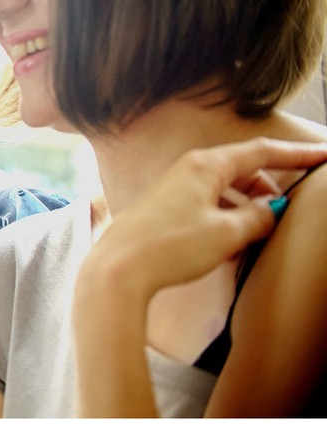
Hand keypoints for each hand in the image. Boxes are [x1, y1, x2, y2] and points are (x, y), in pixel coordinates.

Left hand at [85, 137, 326, 298]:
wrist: (117, 272)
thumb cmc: (169, 247)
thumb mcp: (227, 234)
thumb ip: (258, 219)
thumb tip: (271, 210)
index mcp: (205, 165)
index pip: (261, 152)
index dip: (298, 154)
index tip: (326, 155)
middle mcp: (187, 171)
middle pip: (242, 171)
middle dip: (268, 189)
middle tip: (286, 214)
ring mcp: (172, 191)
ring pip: (224, 192)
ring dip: (246, 210)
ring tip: (256, 236)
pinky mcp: (163, 212)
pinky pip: (205, 208)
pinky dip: (225, 221)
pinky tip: (229, 247)